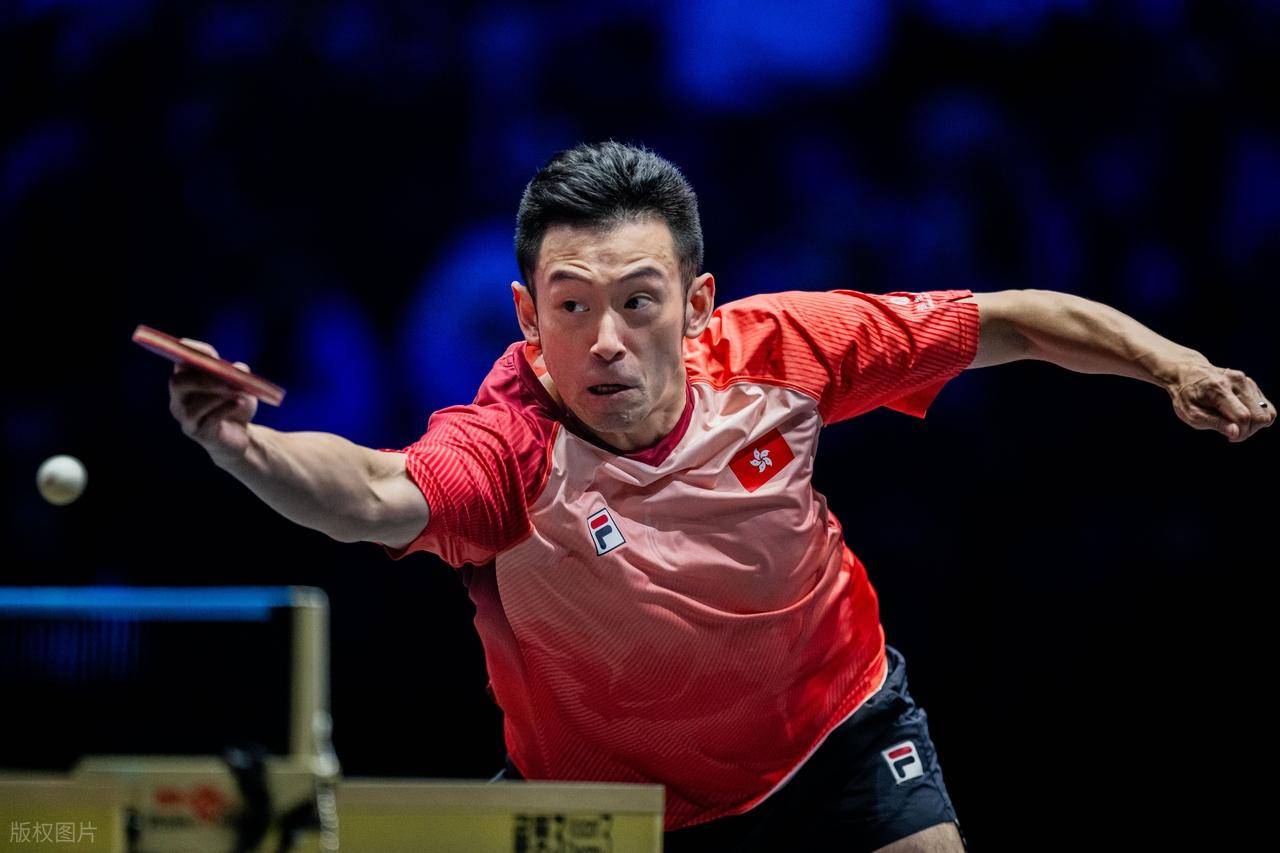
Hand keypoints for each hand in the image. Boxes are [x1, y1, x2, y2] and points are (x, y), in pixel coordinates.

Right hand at [167, 338, 258, 462]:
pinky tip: (238, 404)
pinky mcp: (198, 434)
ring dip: (218, 397)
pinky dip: (225, 409)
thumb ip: (239, 374)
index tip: (208, 352)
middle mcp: (179, 399)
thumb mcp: (242, 386)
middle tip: (226, 379)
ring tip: (237, 393)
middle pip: (177, 384)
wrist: (241, 436)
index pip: (181, 363)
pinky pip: (208, 420)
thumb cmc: (236, 405)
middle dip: (202, 380)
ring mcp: (186, 418)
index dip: (192, 353)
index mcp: (187, 380)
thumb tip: (239, 368)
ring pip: (192, 407)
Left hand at [1167, 362, 1273, 441]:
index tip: (1229, 438)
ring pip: (1267, 412)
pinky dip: (1255, 416)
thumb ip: (1214, 423)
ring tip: (1234, 424)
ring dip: (1254, 424)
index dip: (1241, 433)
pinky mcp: (1251, 384)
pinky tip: (1238, 416)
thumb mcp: (1191, 414)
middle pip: (1261, 416)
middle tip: (1232, 432)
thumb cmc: (1186, 396)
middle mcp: (1237, 382)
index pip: (1243, 417)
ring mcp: (1246, 381)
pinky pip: (1265, 407)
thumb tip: (1236, 433)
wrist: (1186, 372)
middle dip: (1249, 430)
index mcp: (1219, 389)